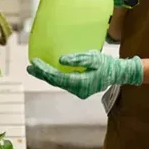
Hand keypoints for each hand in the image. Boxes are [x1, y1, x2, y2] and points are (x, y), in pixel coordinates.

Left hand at [26, 50, 142, 99]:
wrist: (118, 73)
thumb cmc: (107, 64)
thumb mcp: (94, 57)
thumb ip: (78, 58)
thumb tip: (60, 60)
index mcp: (81, 83)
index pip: (58, 78)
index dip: (45, 71)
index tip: (35, 63)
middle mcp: (78, 90)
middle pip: (56, 82)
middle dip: (42, 74)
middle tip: (30, 67)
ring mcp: (79, 91)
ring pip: (59, 83)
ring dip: (47, 76)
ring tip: (35, 68)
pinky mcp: (79, 88)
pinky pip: (63, 82)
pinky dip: (54, 76)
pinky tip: (48, 71)